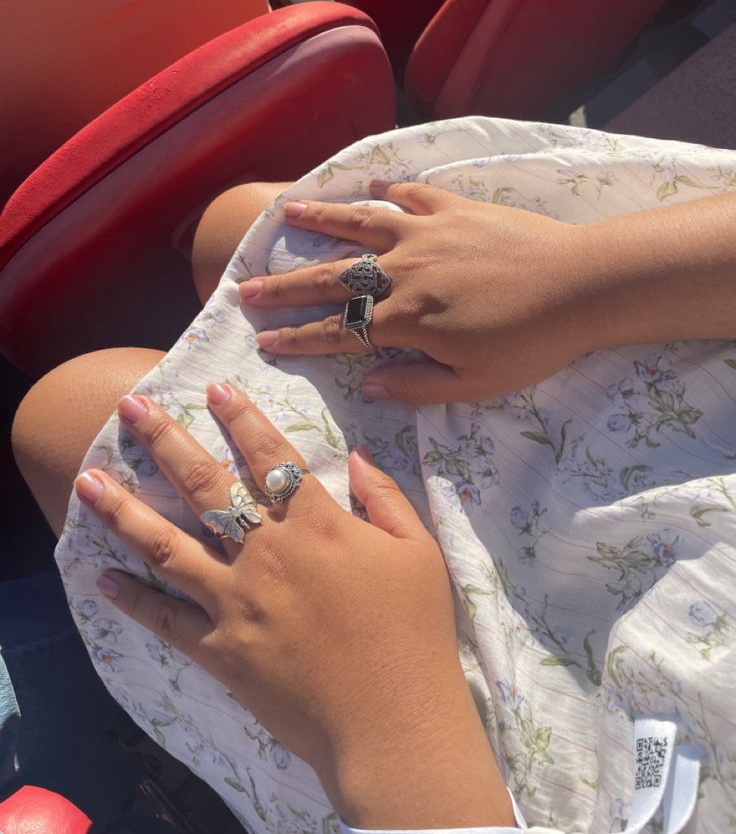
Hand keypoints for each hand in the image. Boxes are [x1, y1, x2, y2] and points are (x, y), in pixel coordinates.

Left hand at [75, 386, 512, 828]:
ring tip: (87, 480)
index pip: (270, 456)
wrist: (392, 721)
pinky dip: (132, 599)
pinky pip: (166, 617)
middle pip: (206, 485)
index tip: (214, 387)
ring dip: (123, 510)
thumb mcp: (419, 554)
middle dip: (165, 441)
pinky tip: (101, 577)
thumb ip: (386, 497)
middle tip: (131, 407)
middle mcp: (266, 551)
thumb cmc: (414, 634)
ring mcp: (236, 599)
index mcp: (316, 524)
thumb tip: (355, 454)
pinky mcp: (220, 647)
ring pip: (168, 544)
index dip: (242, 417)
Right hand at [240, 183, 595, 403]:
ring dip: (320, 219)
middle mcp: (404, 271)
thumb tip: (366, 386)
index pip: (339, 331)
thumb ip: (416, 386)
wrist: (581, 285)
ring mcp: (426, 233)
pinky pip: (410, 194)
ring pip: (360, 224)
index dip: (298, 338)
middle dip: (285, 285)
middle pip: (332, 277)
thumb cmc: (532, 343)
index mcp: (408, 319)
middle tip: (246, 287)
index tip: (264, 340)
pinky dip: (386, 188)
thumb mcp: (475, 383)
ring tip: (286, 212)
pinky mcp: (454, 208)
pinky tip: (368, 182)